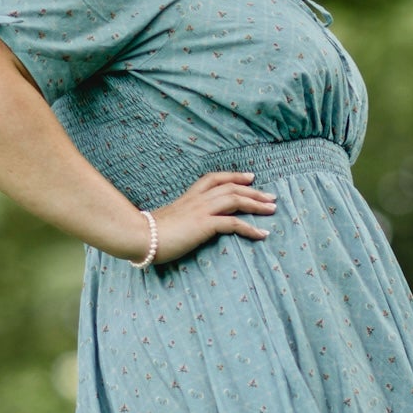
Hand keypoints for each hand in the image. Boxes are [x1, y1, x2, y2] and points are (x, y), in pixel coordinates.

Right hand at [144, 170, 277, 265]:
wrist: (140, 236)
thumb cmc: (150, 232)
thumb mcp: (168, 220)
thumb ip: (180, 219)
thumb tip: (185, 226)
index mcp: (189, 196)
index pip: (215, 179)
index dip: (234, 176)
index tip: (250, 177)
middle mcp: (197, 199)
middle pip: (232, 188)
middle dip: (254, 191)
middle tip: (271, 197)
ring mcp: (202, 211)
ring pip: (236, 200)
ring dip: (257, 204)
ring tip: (272, 209)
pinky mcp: (204, 225)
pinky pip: (233, 223)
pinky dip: (251, 228)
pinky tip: (262, 234)